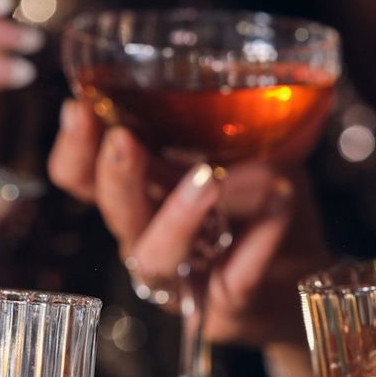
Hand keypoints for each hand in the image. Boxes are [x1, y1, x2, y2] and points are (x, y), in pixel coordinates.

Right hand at [47, 98, 327, 347]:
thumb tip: (256, 68)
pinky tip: (282, 200)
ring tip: (208, 178)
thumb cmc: (262, 209)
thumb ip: (232, 119)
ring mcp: (184, 278)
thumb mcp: (246, 152)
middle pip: (114, 214)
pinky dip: (259, 239)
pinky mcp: (225, 307)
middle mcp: (149, 238)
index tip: (78, 106)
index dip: (73, 149)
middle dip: (114, 177)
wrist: (303, 280)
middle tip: (124, 139)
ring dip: (178, 214)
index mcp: (140, 197)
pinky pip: (234, 277)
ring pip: (157, 256)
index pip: (81, 179)